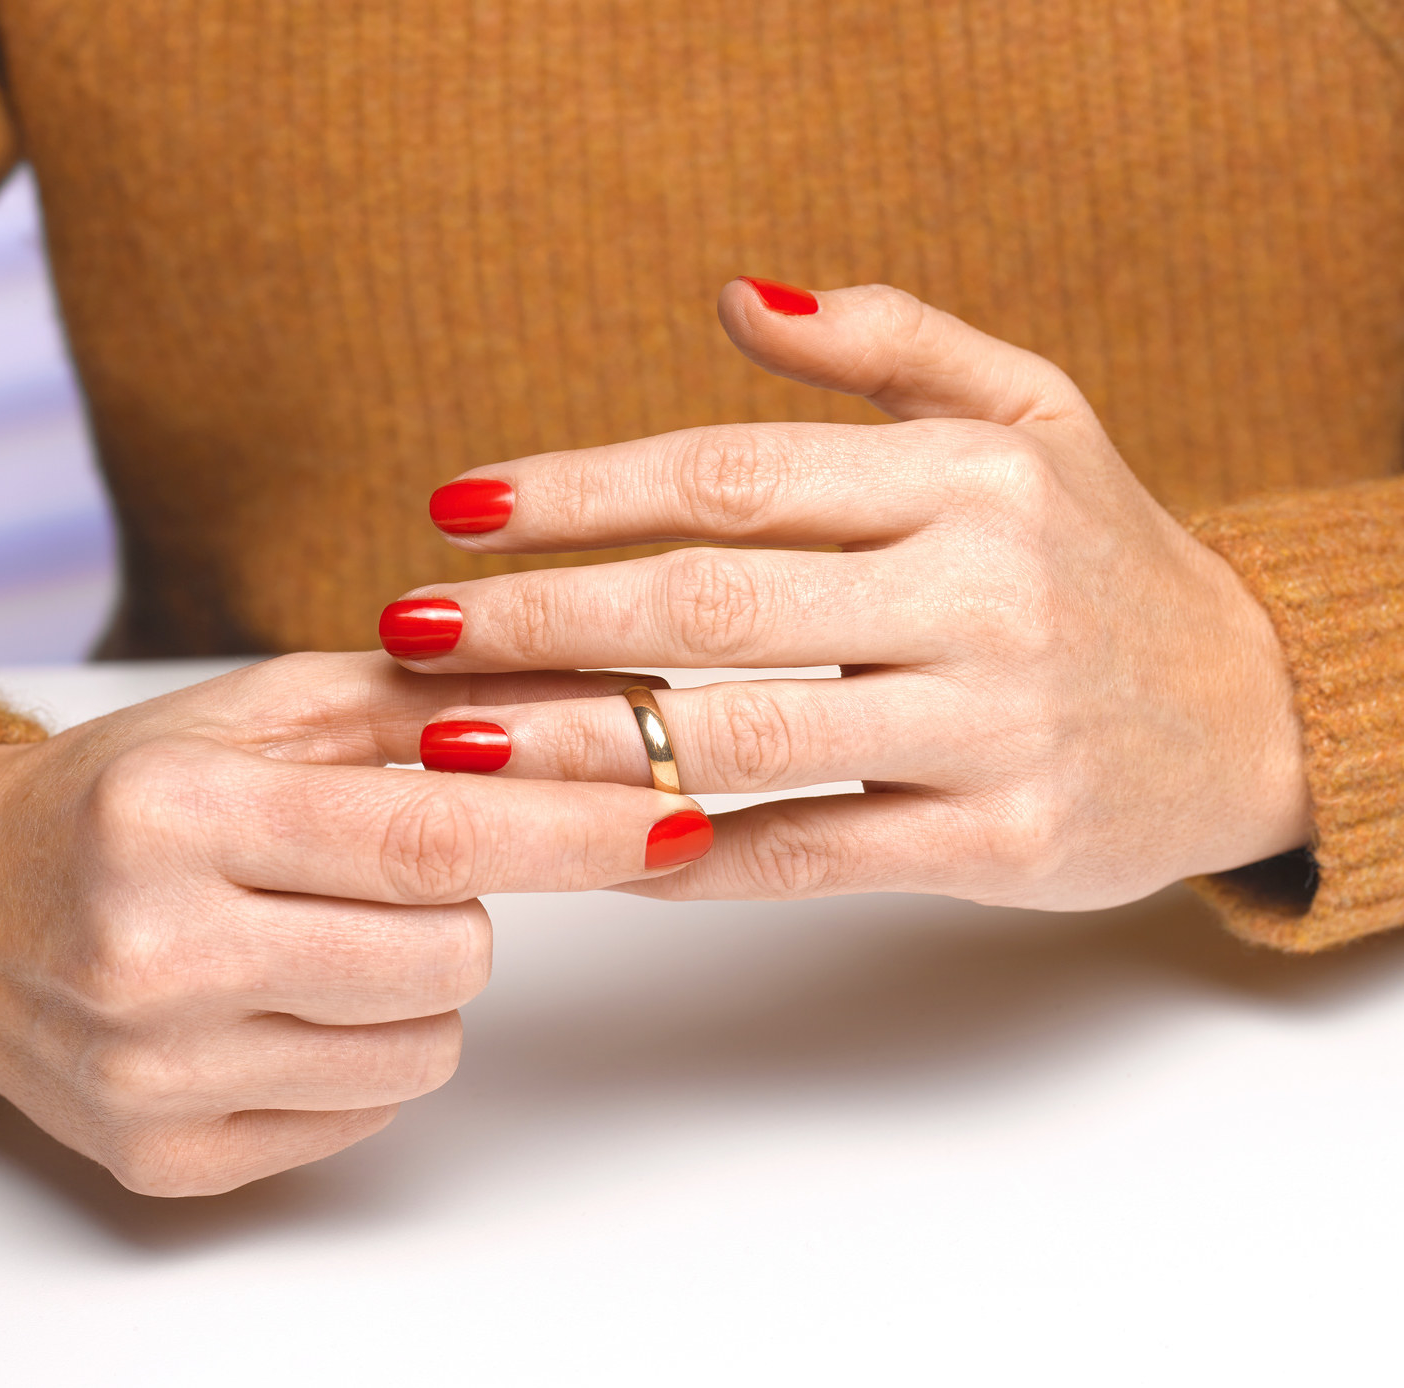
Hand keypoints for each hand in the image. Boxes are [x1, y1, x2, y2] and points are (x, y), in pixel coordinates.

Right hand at [0, 654, 707, 1195]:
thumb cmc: (112, 797)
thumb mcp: (247, 713)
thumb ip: (417, 701)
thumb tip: (597, 699)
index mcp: (170, 815)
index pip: (429, 837)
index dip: (573, 829)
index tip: (674, 818)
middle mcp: (150, 951)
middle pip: (449, 955)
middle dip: (465, 905)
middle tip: (380, 869)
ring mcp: (152, 1073)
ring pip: (422, 1048)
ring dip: (410, 984)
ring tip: (309, 935)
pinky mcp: (160, 1159)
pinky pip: (358, 1116)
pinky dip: (350, 1052)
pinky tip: (269, 1001)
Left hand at [387, 280, 1311, 909]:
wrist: (1247, 715)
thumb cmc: (1099, 554)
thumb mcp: (1028, 413)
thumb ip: (886, 344)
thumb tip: (732, 296)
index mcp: (966, 477)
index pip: (729, 474)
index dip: (579, 493)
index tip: (456, 511)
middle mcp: (981, 593)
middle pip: (710, 605)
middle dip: (537, 620)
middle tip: (408, 630)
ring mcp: (993, 724)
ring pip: (740, 738)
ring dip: (575, 745)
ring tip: (450, 743)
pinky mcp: (1000, 842)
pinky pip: (807, 852)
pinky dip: (685, 853)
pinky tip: (582, 845)